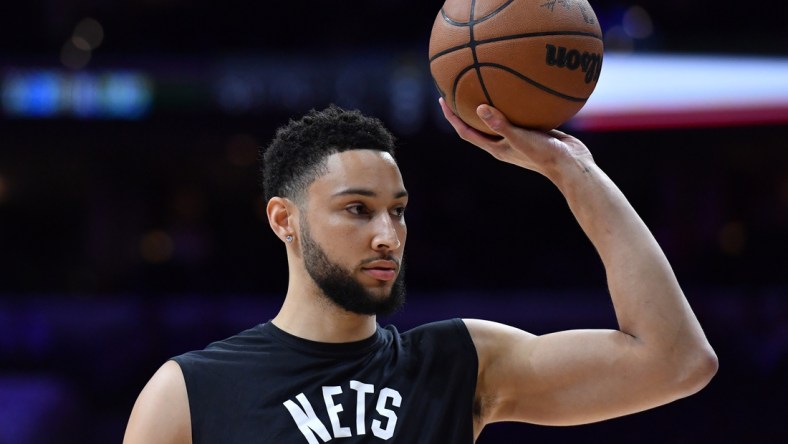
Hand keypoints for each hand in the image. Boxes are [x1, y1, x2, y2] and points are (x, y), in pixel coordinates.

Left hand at [438, 98, 593, 180]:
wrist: (572, 164)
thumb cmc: (544, 155)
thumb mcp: (520, 139)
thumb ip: (500, 124)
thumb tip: (479, 107)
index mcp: (495, 147)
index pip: (466, 132)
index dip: (452, 117)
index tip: (443, 99)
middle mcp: (504, 142)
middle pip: (478, 124)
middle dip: (466, 108)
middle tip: (458, 87)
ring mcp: (519, 136)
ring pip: (500, 117)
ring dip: (491, 102)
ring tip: (485, 82)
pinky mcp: (534, 130)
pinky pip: (520, 113)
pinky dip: (516, 100)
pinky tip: (519, 84)